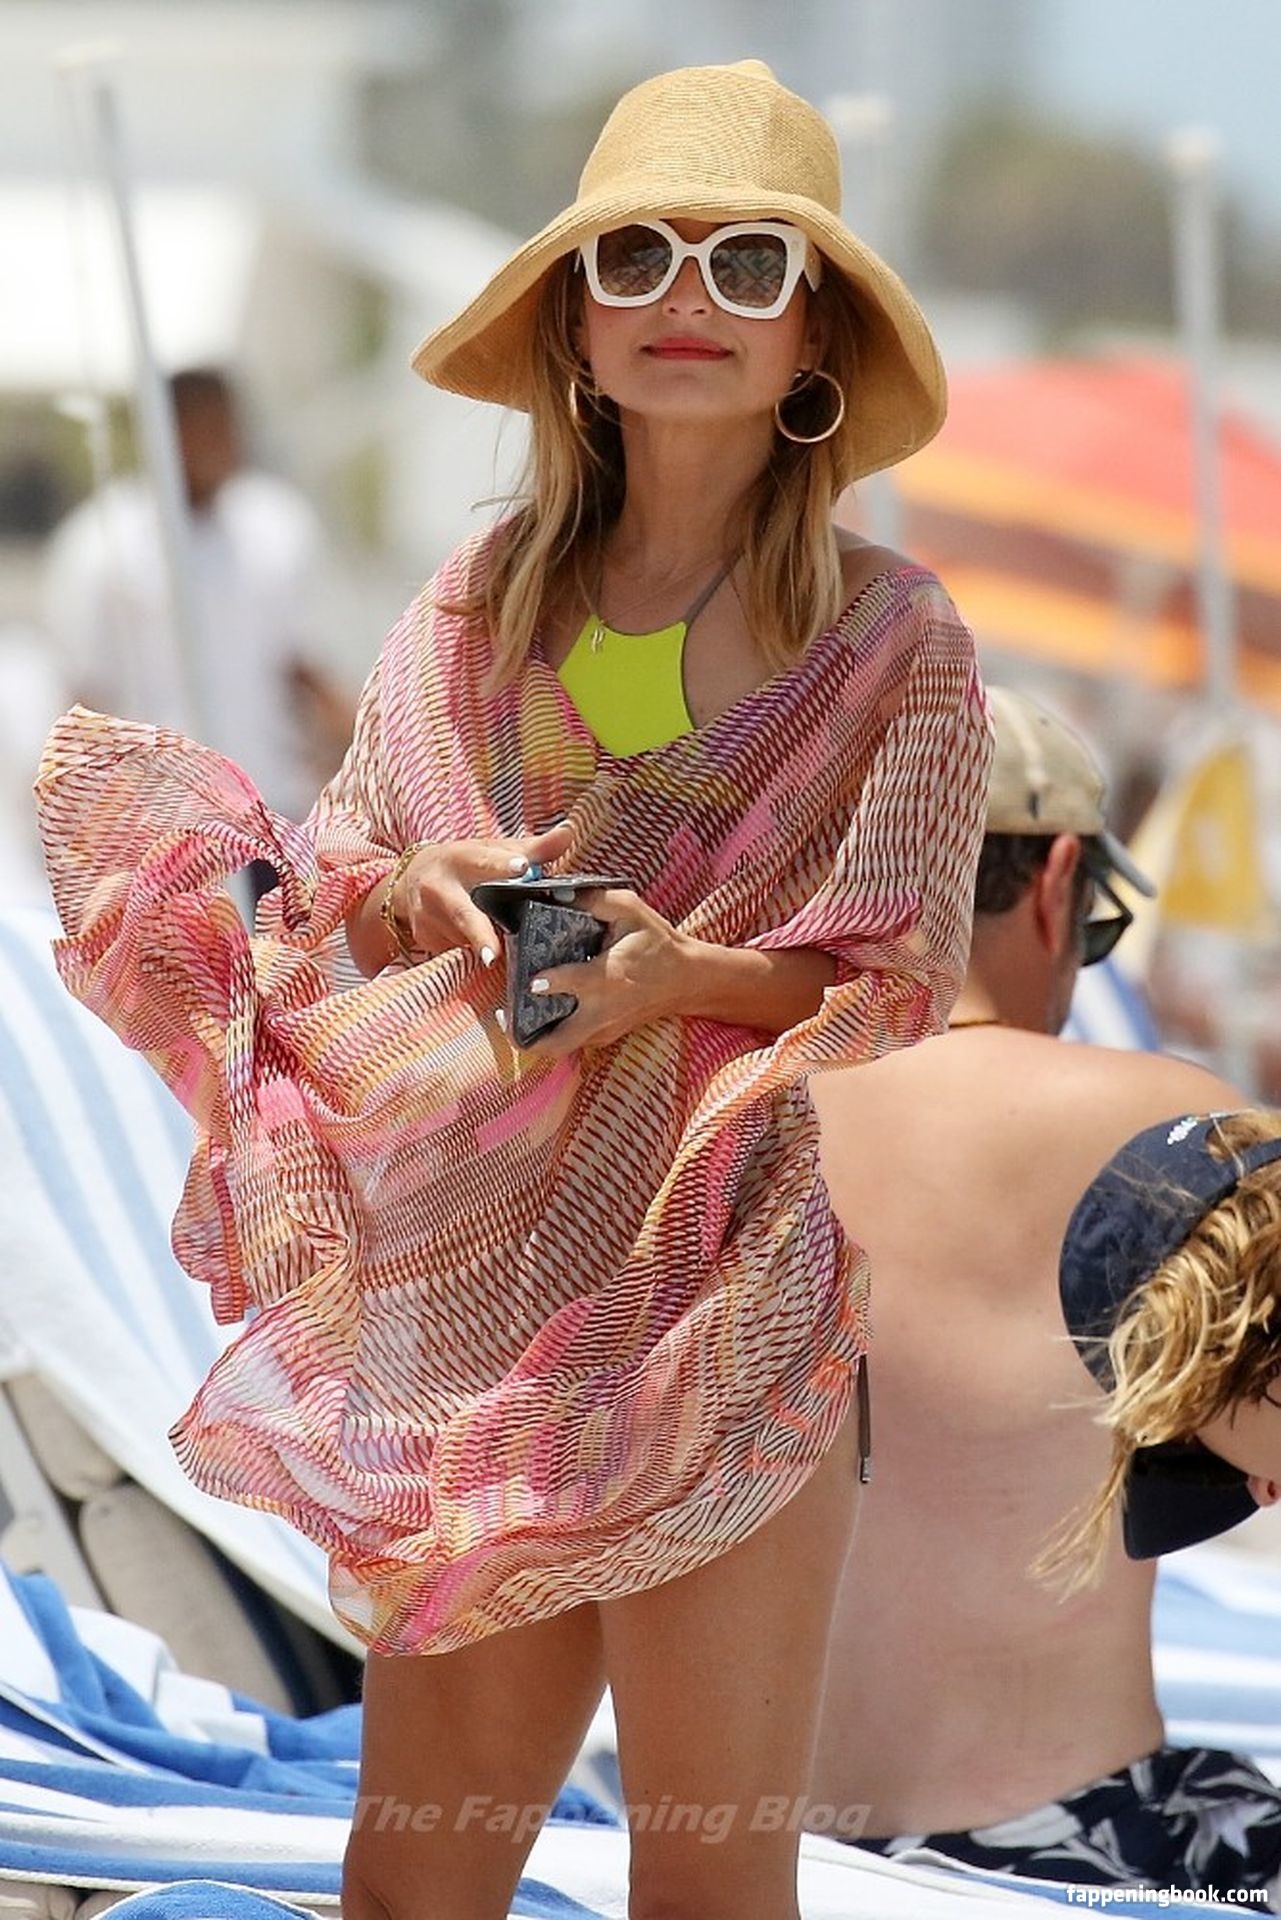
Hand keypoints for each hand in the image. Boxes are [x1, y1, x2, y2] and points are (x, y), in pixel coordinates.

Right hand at [392, 822, 573, 962]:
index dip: (503, 865)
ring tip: (503, 955)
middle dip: (479, 934)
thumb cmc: (465, 864)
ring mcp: (428, 916)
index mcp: (460, 858)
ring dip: (486, 948)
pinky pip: (455, 952)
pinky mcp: (425, 939)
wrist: (412, 879)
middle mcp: (440, 887)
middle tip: (494, 956)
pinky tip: (483, 961)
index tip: (523, 868)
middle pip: (464, 914)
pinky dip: (472, 957)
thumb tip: (568, 833)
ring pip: (464, 939)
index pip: (484, 861)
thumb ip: (533, 849)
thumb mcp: (493, 851)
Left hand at [521, 888, 689, 1058]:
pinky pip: (571, 1042)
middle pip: (554, 1043)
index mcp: (606, 979)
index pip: (566, 985)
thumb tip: (557, 889)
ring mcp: (603, 1030)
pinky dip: (551, 1032)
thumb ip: (594, 898)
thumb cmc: (658, 943)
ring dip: (533, 1036)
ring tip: (513, 1014)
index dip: (544, 982)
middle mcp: (601, 1013)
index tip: (532, 977)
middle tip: (502, 1014)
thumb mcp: (631, 910)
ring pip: (559, 1048)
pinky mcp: (605, 1036)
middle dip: (522, 1035)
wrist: (687, 981)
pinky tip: (540, 1011)